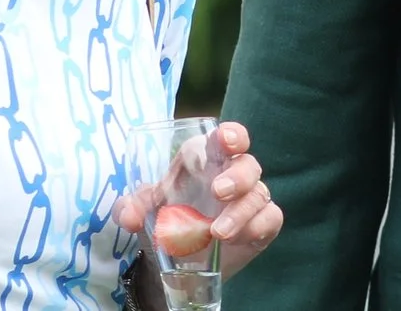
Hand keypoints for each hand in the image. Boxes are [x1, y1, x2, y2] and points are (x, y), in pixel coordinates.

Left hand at [115, 121, 283, 277]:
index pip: (225, 138)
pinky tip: (237, 239)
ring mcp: (249, 201)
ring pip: (259, 194)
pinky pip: (270, 218)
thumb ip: (132, 208)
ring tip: (218, 232)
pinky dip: (256, 226)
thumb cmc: (166, 222)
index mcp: (206, 162)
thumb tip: (129, 215)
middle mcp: (233, 176)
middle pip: (247, 164)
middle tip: (219, 191)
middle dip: (238, 176)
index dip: (231, 134)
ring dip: (240, 211)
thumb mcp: (144, 214)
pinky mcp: (261, 225)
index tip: (226, 140)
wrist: (178, 265)